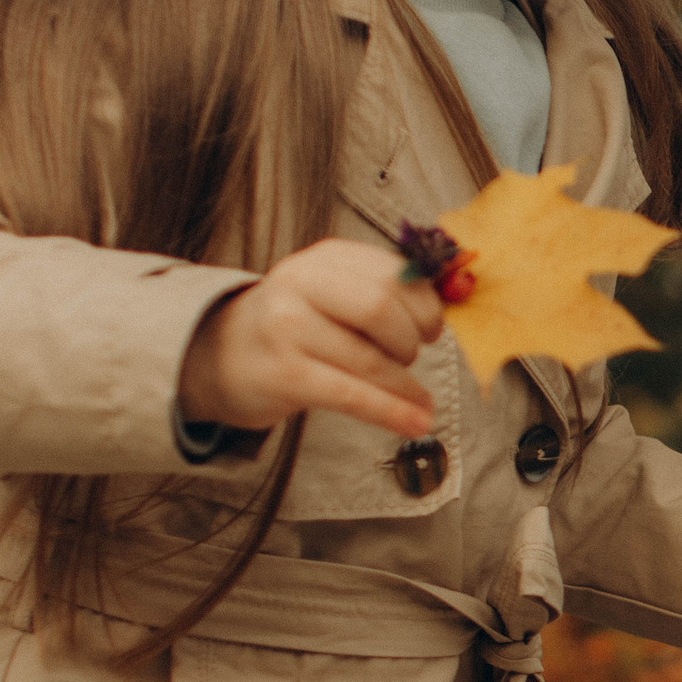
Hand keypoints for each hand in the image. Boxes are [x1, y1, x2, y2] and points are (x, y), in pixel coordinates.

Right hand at [178, 240, 442, 441]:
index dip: (426, 303)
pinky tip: (416, 423)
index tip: (432, 327)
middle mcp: (301, 284)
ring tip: (420, 401)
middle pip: (381, 307)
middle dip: (411, 340)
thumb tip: (459, 297)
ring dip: (406, 386)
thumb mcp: (333, 291)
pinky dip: (392, 412)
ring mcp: (288, 329)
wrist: (221, 354)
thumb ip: (388, 291)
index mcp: (325, 258)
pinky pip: (353, 396)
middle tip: (412, 356)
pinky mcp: (285, 375)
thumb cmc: (297, 323)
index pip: (392, 272)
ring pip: (370, 359)